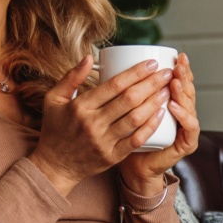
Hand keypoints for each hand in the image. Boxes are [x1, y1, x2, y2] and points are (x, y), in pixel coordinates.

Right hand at [27, 54, 173, 198]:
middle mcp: (93, 124)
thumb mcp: (54, 99)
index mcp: (80, 106)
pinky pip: (136, 140)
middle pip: (129, 100)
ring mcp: (104, 142)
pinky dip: (150, 126)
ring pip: (135, 119)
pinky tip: (161, 114)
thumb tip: (89, 56)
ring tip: (168, 90)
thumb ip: (71, 77)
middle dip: (152, 84)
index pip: (114, 85)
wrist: (54, 166)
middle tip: (167, 74)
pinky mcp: (112, 156)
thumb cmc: (55, 129)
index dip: (136, 73)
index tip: (152, 63)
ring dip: (155, 103)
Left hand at [116, 52, 198, 196]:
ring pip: (190, 106)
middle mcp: (183, 114)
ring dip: (183, 92)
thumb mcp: (125, 109)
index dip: (182, 69)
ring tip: (174, 81)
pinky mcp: (186, 144)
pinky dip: (184, 117)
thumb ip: (122, 89)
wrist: (134, 167)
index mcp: (172, 102)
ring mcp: (186, 129)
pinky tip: (173, 107)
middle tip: (178, 65)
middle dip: (185, 76)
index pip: (182, 82)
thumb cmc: (126, 137)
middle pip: (188, 90)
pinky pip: (190, 129)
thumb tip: (107, 61)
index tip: (177, 55)